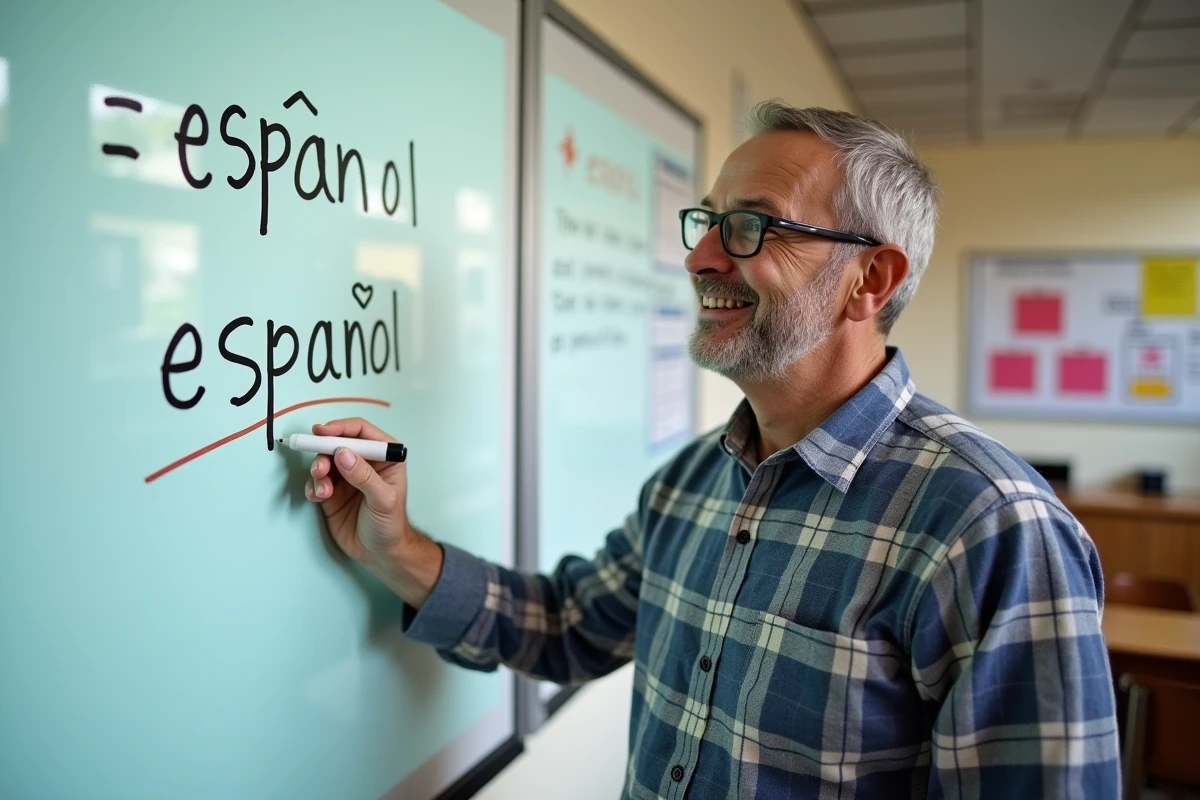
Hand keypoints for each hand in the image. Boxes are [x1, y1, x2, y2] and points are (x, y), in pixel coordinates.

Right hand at [304, 417, 441, 605]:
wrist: (379, 554)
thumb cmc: (390, 525)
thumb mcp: (383, 500)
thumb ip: (364, 476)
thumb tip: (343, 453)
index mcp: (384, 457)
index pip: (361, 432)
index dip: (340, 428)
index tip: (321, 432)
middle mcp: (364, 463)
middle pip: (337, 444)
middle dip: (324, 453)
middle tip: (320, 469)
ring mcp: (346, 477)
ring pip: (324, 462)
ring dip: (318, 472)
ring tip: (323, 491)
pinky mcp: (332, 492)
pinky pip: (316, 481)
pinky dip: (313, 486)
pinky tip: (318, 497)